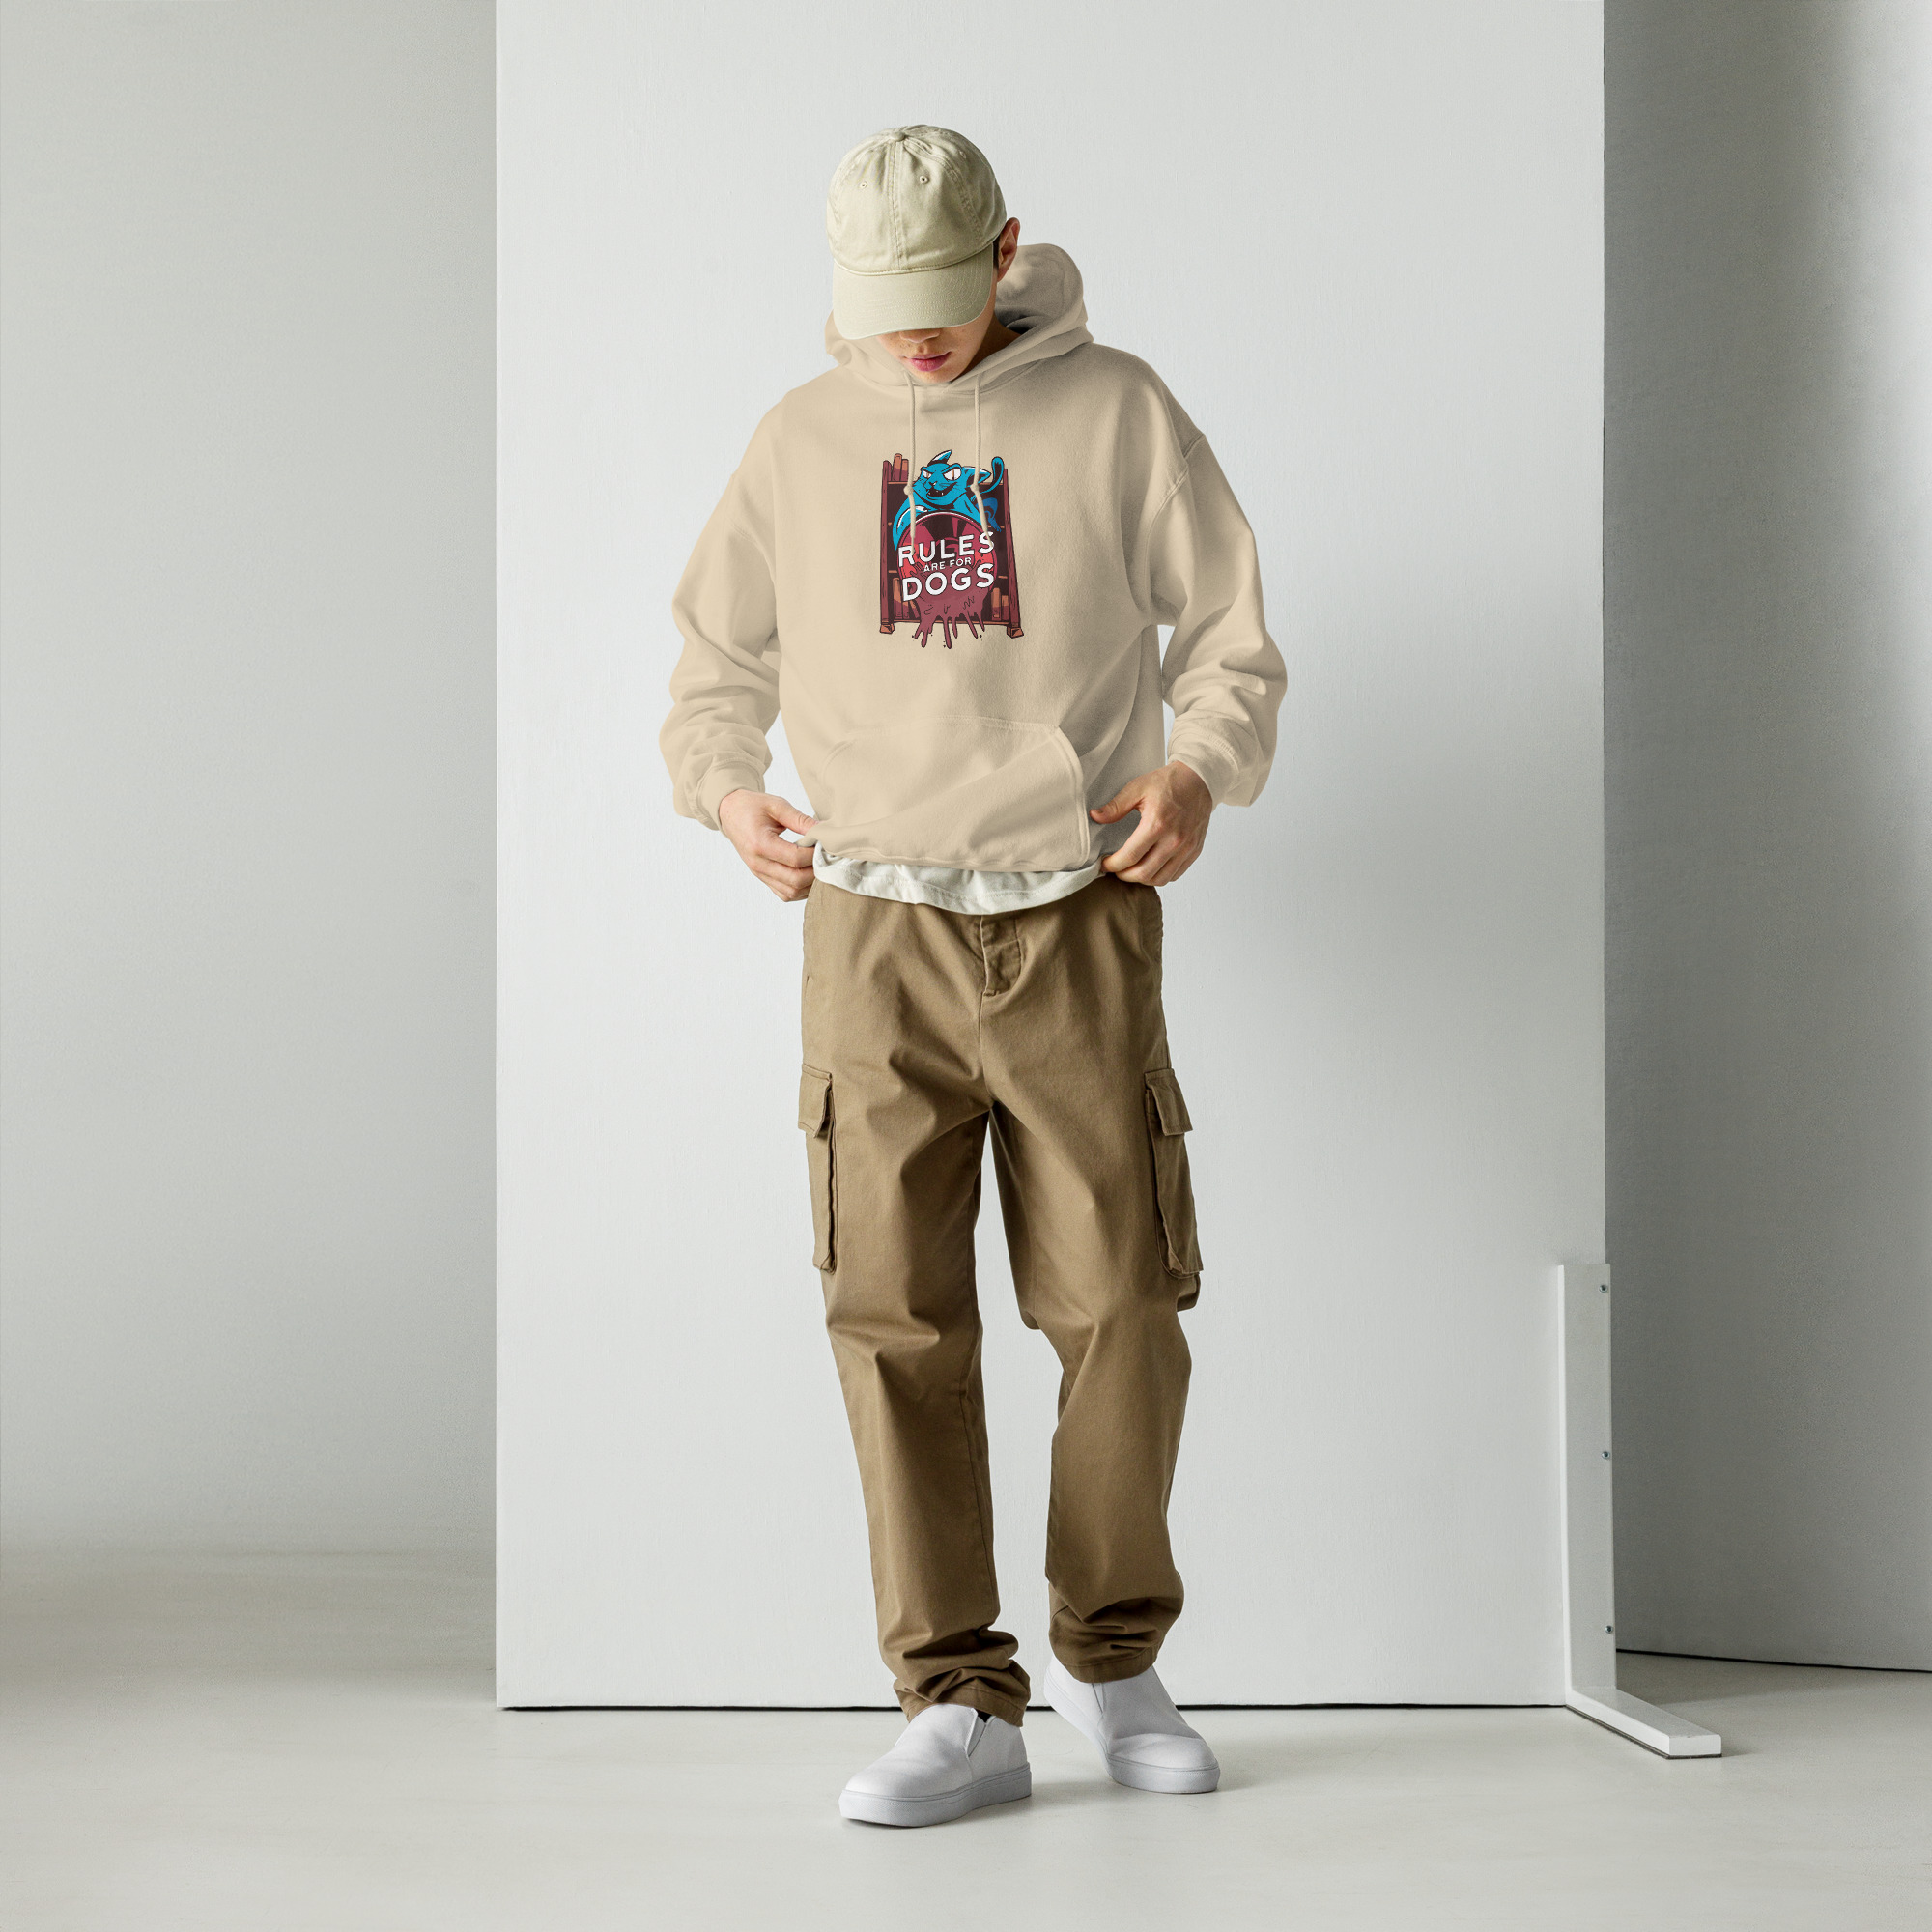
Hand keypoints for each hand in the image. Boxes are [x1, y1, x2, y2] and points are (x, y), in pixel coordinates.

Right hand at [718, 789, 816, 902]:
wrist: (730, 813)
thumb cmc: (752, 807)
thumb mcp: (777, 805)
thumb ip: (801, 820)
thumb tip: (824, 831)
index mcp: (760, 843)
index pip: (795, 858)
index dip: (815, 855)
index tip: (826, 845)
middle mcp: (758, 863)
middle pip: (795, 880)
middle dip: (816, 871)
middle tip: (827, 858)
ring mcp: (759, 873)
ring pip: (791, 892)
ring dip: (810, 884)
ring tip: (820, 867)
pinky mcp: (762, 877)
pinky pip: (784, 894)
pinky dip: (800, 890)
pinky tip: (809, 876)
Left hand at [1091, 760, 1213, 886]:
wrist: (1199, 780)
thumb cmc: (1168, 783)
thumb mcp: (1138, 788)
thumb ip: (1116, 806)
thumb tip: (1095, 816)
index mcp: (1157, 824)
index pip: (1130, 856)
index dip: (1112, 865)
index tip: (1103, 864)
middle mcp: (1174, 840)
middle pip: (1144, 873)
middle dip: (1124, 876)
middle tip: (1114, 870)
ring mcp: (1186, 848)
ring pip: (1159, 879)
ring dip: (1141, 879)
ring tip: (1130, 870)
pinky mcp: (1194, 851)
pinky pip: (1174, 875)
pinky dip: (1159, 877)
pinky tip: (1149, 868)